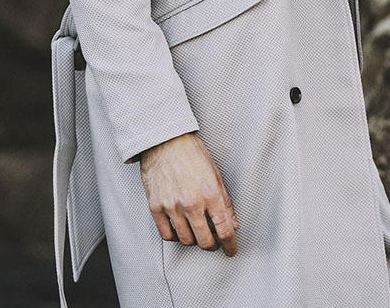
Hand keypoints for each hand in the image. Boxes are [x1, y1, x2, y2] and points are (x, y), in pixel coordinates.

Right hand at [139, 131, 238, 255]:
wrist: (164, 140)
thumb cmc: (190, 152)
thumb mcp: (215, 173)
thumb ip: (225, 201)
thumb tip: (233, 222)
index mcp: (210, 193)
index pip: (224, 230)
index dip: (230, 244)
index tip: (231, 249)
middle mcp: (191, 202)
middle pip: (205, 241)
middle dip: (212, 246)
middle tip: (213, 243)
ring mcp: (172, 206)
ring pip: (186, 240)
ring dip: (194, 240)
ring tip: (196, 231)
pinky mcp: (156, 207)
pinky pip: (166, 234)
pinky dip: (175, 236)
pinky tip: (179, 228)